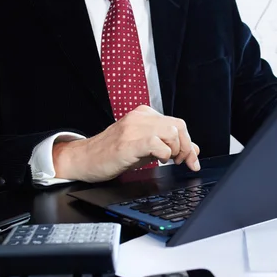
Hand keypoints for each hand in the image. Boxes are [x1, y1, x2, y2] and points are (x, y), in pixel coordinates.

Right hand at [52, 105, 200, 182]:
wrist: (84, 159)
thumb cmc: (112, 153)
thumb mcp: (145, 147)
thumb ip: (168, 144)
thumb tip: (192, 149)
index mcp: (144, 114)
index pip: (177, 123)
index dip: (189, 143)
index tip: (192, 160)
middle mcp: (140, 117)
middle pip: (178, 126)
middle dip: (186, 148)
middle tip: (182, 162)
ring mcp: (133, 128)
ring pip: (171, 132)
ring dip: (175, 151)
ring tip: (167, 161)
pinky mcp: (128, 142)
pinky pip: (156, 143)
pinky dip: (164, 153)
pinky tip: (158, 161)